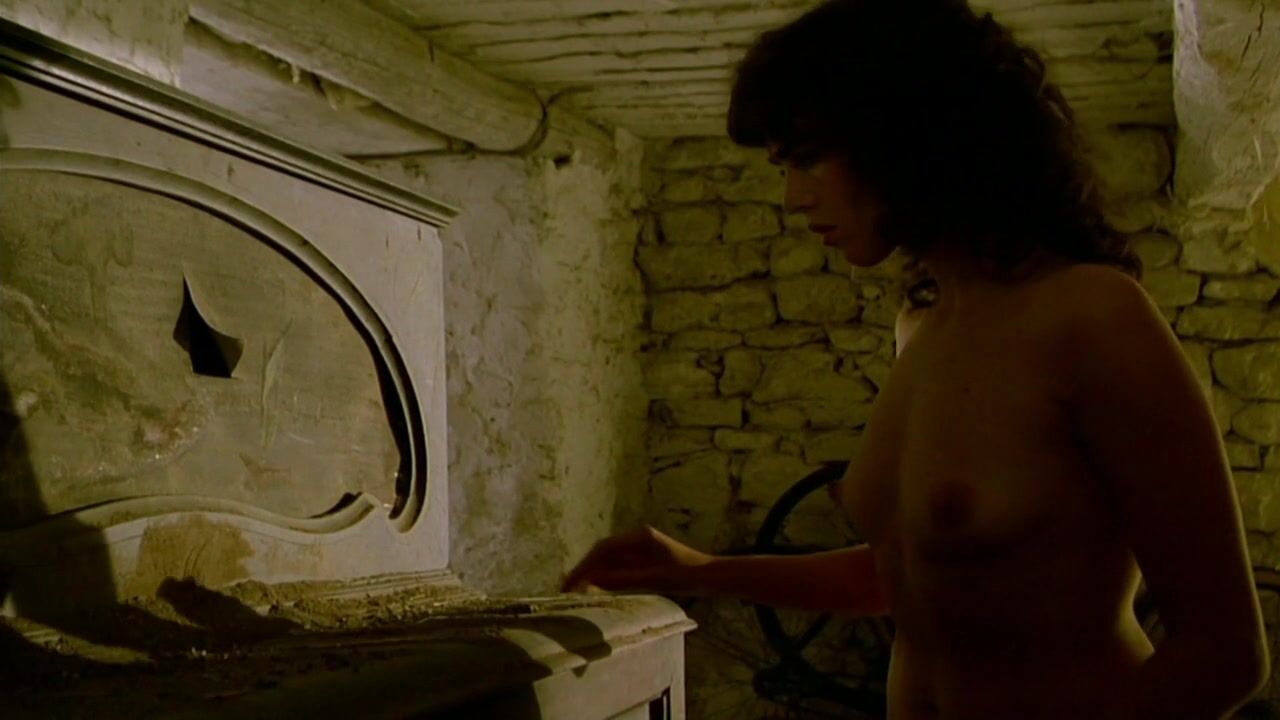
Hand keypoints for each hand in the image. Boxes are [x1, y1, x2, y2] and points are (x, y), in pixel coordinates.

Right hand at [561, 526, 711, 594]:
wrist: (711, 577)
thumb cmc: (687, 576)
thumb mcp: (654, 579)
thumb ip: (623, 579)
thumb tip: (592, 580)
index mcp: (640, 537)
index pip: (604, 549)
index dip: (585, 564)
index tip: (570, 580)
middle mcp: (638, 540)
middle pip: (604, 553)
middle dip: (585, 569)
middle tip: (566, 588)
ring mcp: (641, 550)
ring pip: (610, 561)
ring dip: (594, 574)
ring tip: (575, 591)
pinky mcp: (644, 561)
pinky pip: (619, 568)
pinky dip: (607, 578)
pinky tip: (596, 590)